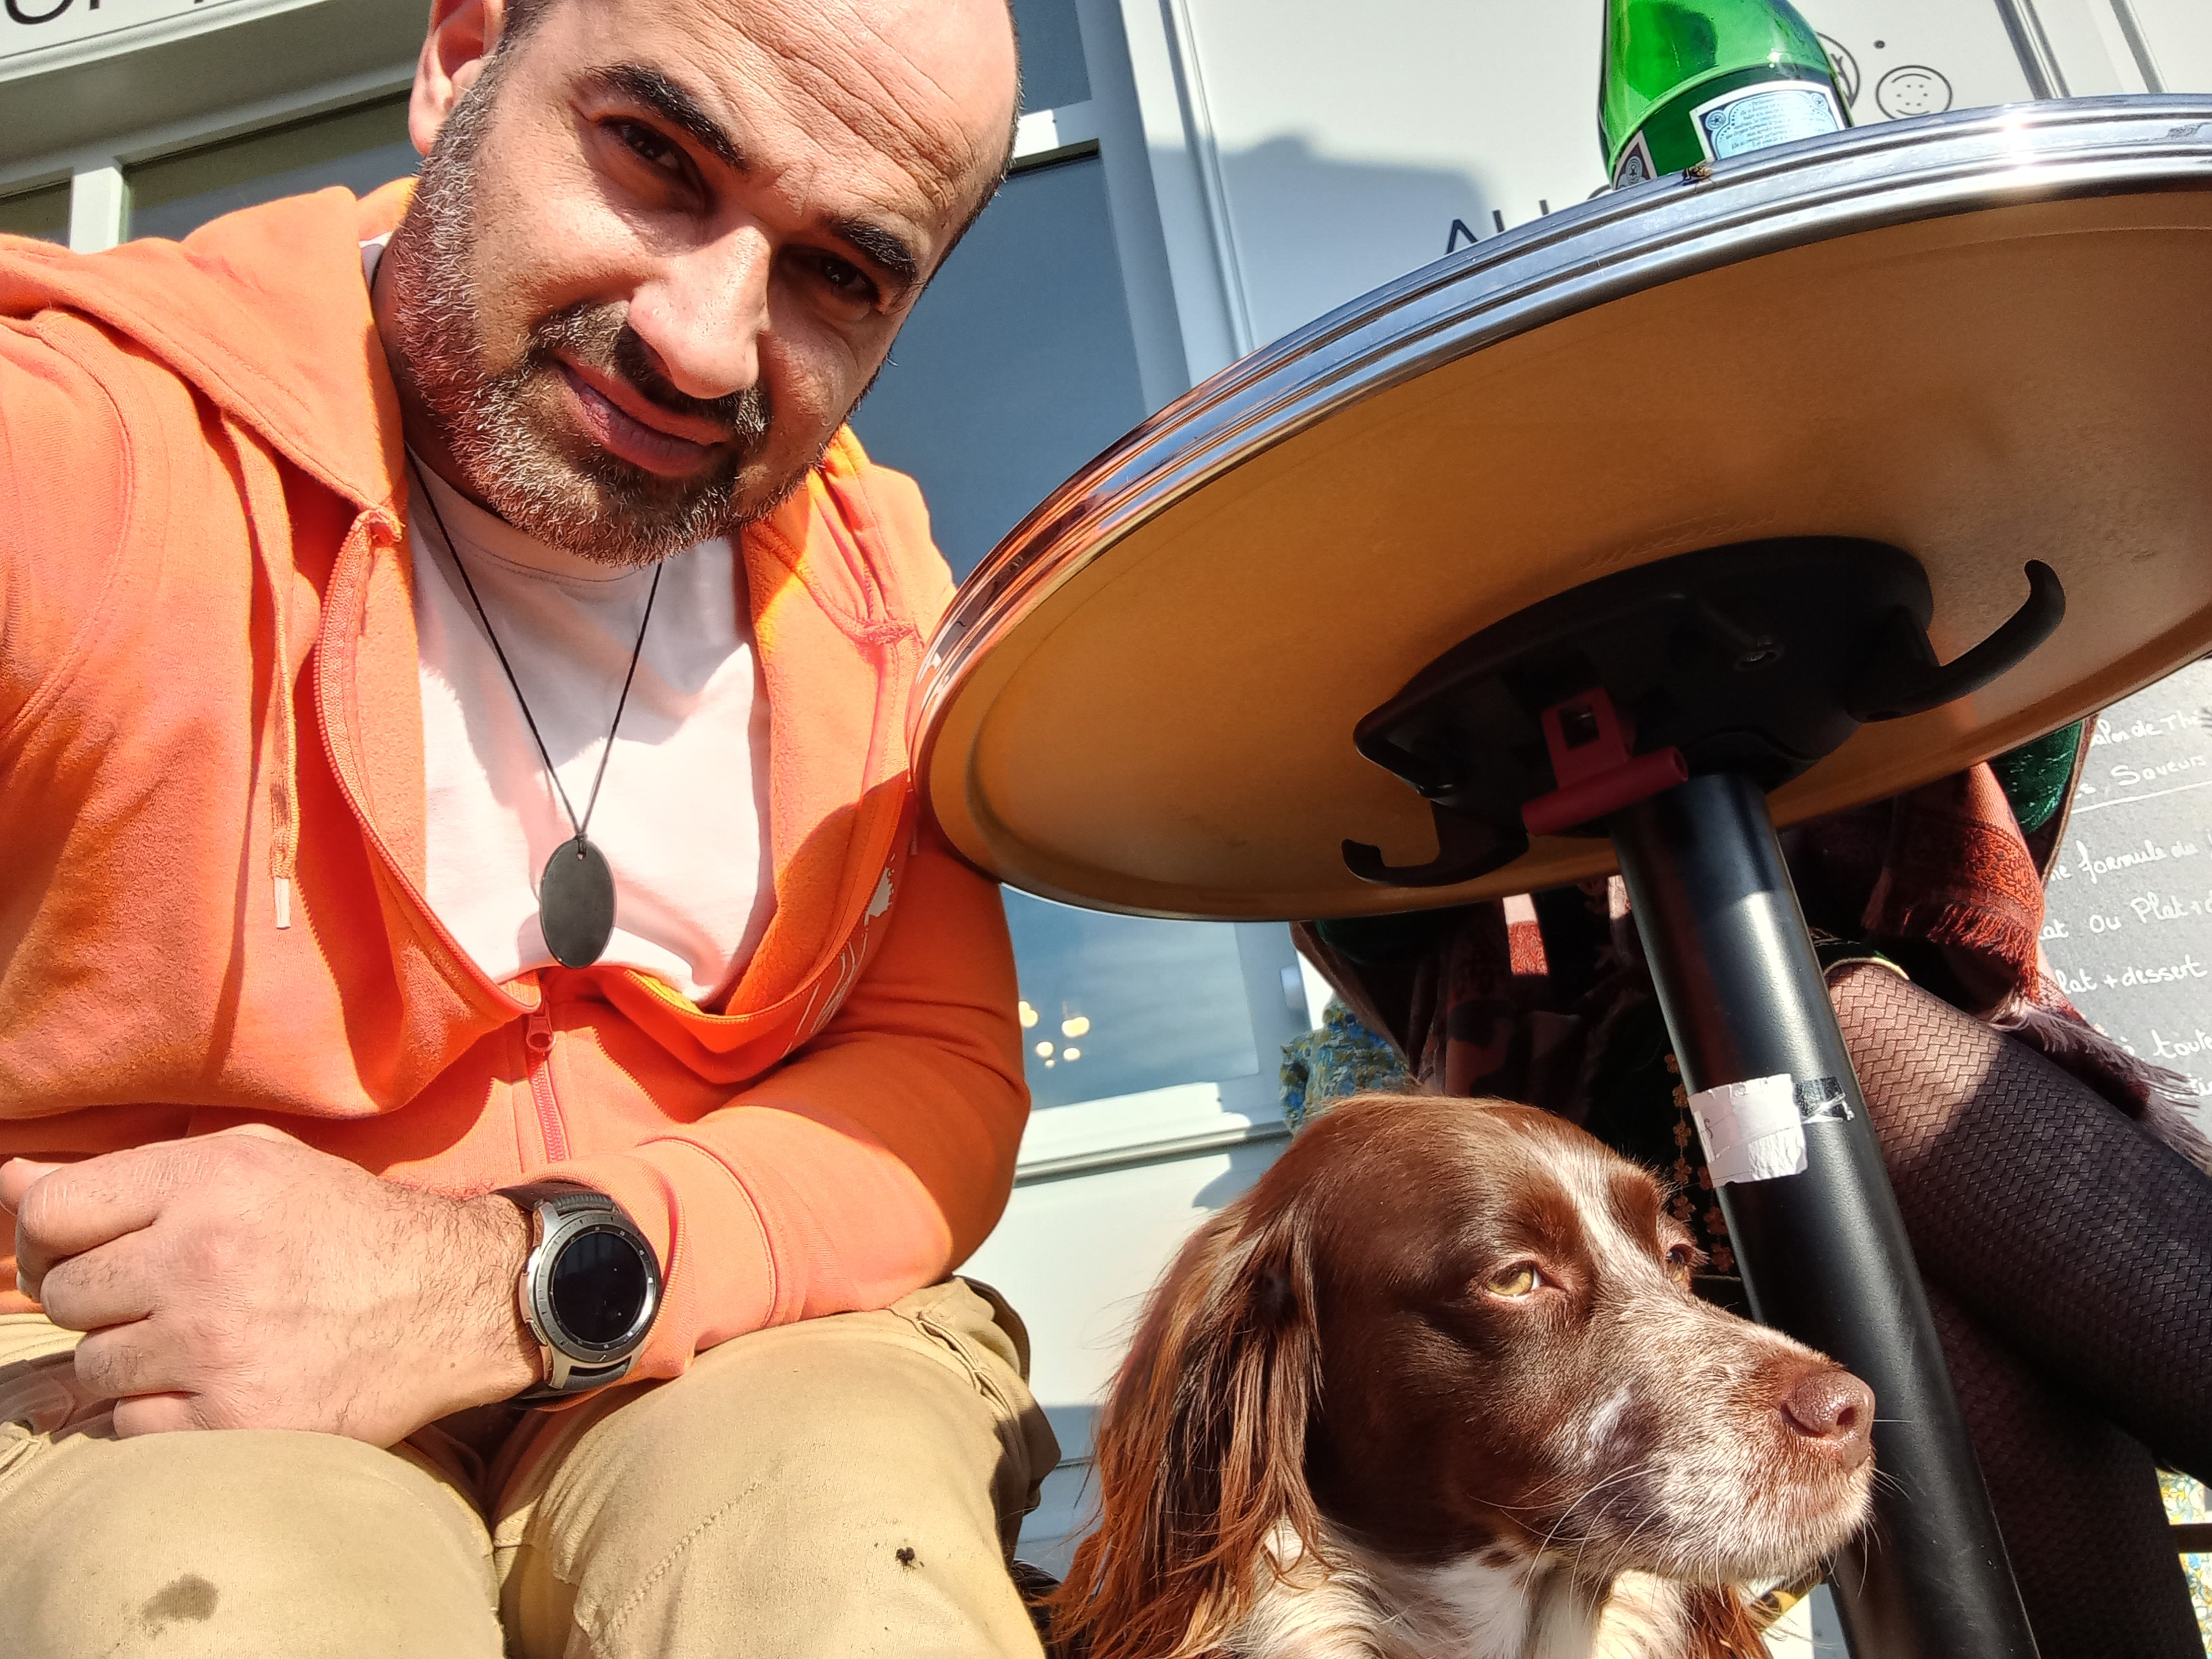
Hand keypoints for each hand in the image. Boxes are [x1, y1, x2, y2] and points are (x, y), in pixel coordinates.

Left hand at [0, 1128, 539, 1442]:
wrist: (454, 1300)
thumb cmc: (346, 1226)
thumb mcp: (254, 1163)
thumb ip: (134, 1170)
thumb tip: (10, 1180)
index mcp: (205, 1181)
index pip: (48, 1213)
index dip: (48, 1239)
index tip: (80, 1254)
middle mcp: (202, 1258)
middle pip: (66, 1297)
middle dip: (104, 1302)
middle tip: (163, 1300)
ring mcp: (217, 1345)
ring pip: (93, 1368)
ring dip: (135, 1362)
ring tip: (202, 1341)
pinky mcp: (237, 1419)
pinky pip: (133, 1428)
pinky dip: (164, 1415)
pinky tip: (219, 1385)